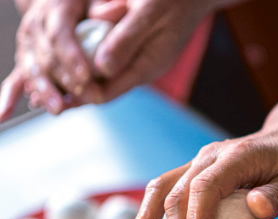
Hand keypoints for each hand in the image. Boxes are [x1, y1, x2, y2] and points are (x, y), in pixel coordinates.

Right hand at [0, 0, 100, 120]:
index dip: (71, 57)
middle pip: (47, 57)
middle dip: (68, 81)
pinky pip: (16, 79)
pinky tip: (3, 116)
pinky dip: (8, 97)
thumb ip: (107, 8)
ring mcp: (28, 43)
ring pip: (33, 71)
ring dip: (45, 92)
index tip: (87, 77)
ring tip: (58, 109)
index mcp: (55, 7)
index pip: (59, 35)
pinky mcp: (27, 60)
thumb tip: (109, 19)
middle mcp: (36, 25)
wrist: (69, 5)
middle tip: (90, 97)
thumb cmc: (89, 2)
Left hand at [0, 0, 217, 120]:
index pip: (109, 92)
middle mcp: (143, 70)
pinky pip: (113, 65)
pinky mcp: (139, 54)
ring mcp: (142, 63)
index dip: (82, 95)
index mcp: (147, 66)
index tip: (57, 92)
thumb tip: (101, 68)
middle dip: (77, 92)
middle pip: (105, 91)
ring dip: (83, 81)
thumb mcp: (148, 13)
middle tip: (48, 93)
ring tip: (56, 82)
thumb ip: (125, 41)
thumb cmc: (174, 0)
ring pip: (107, 80)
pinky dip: (94, 66)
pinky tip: (77, 61)